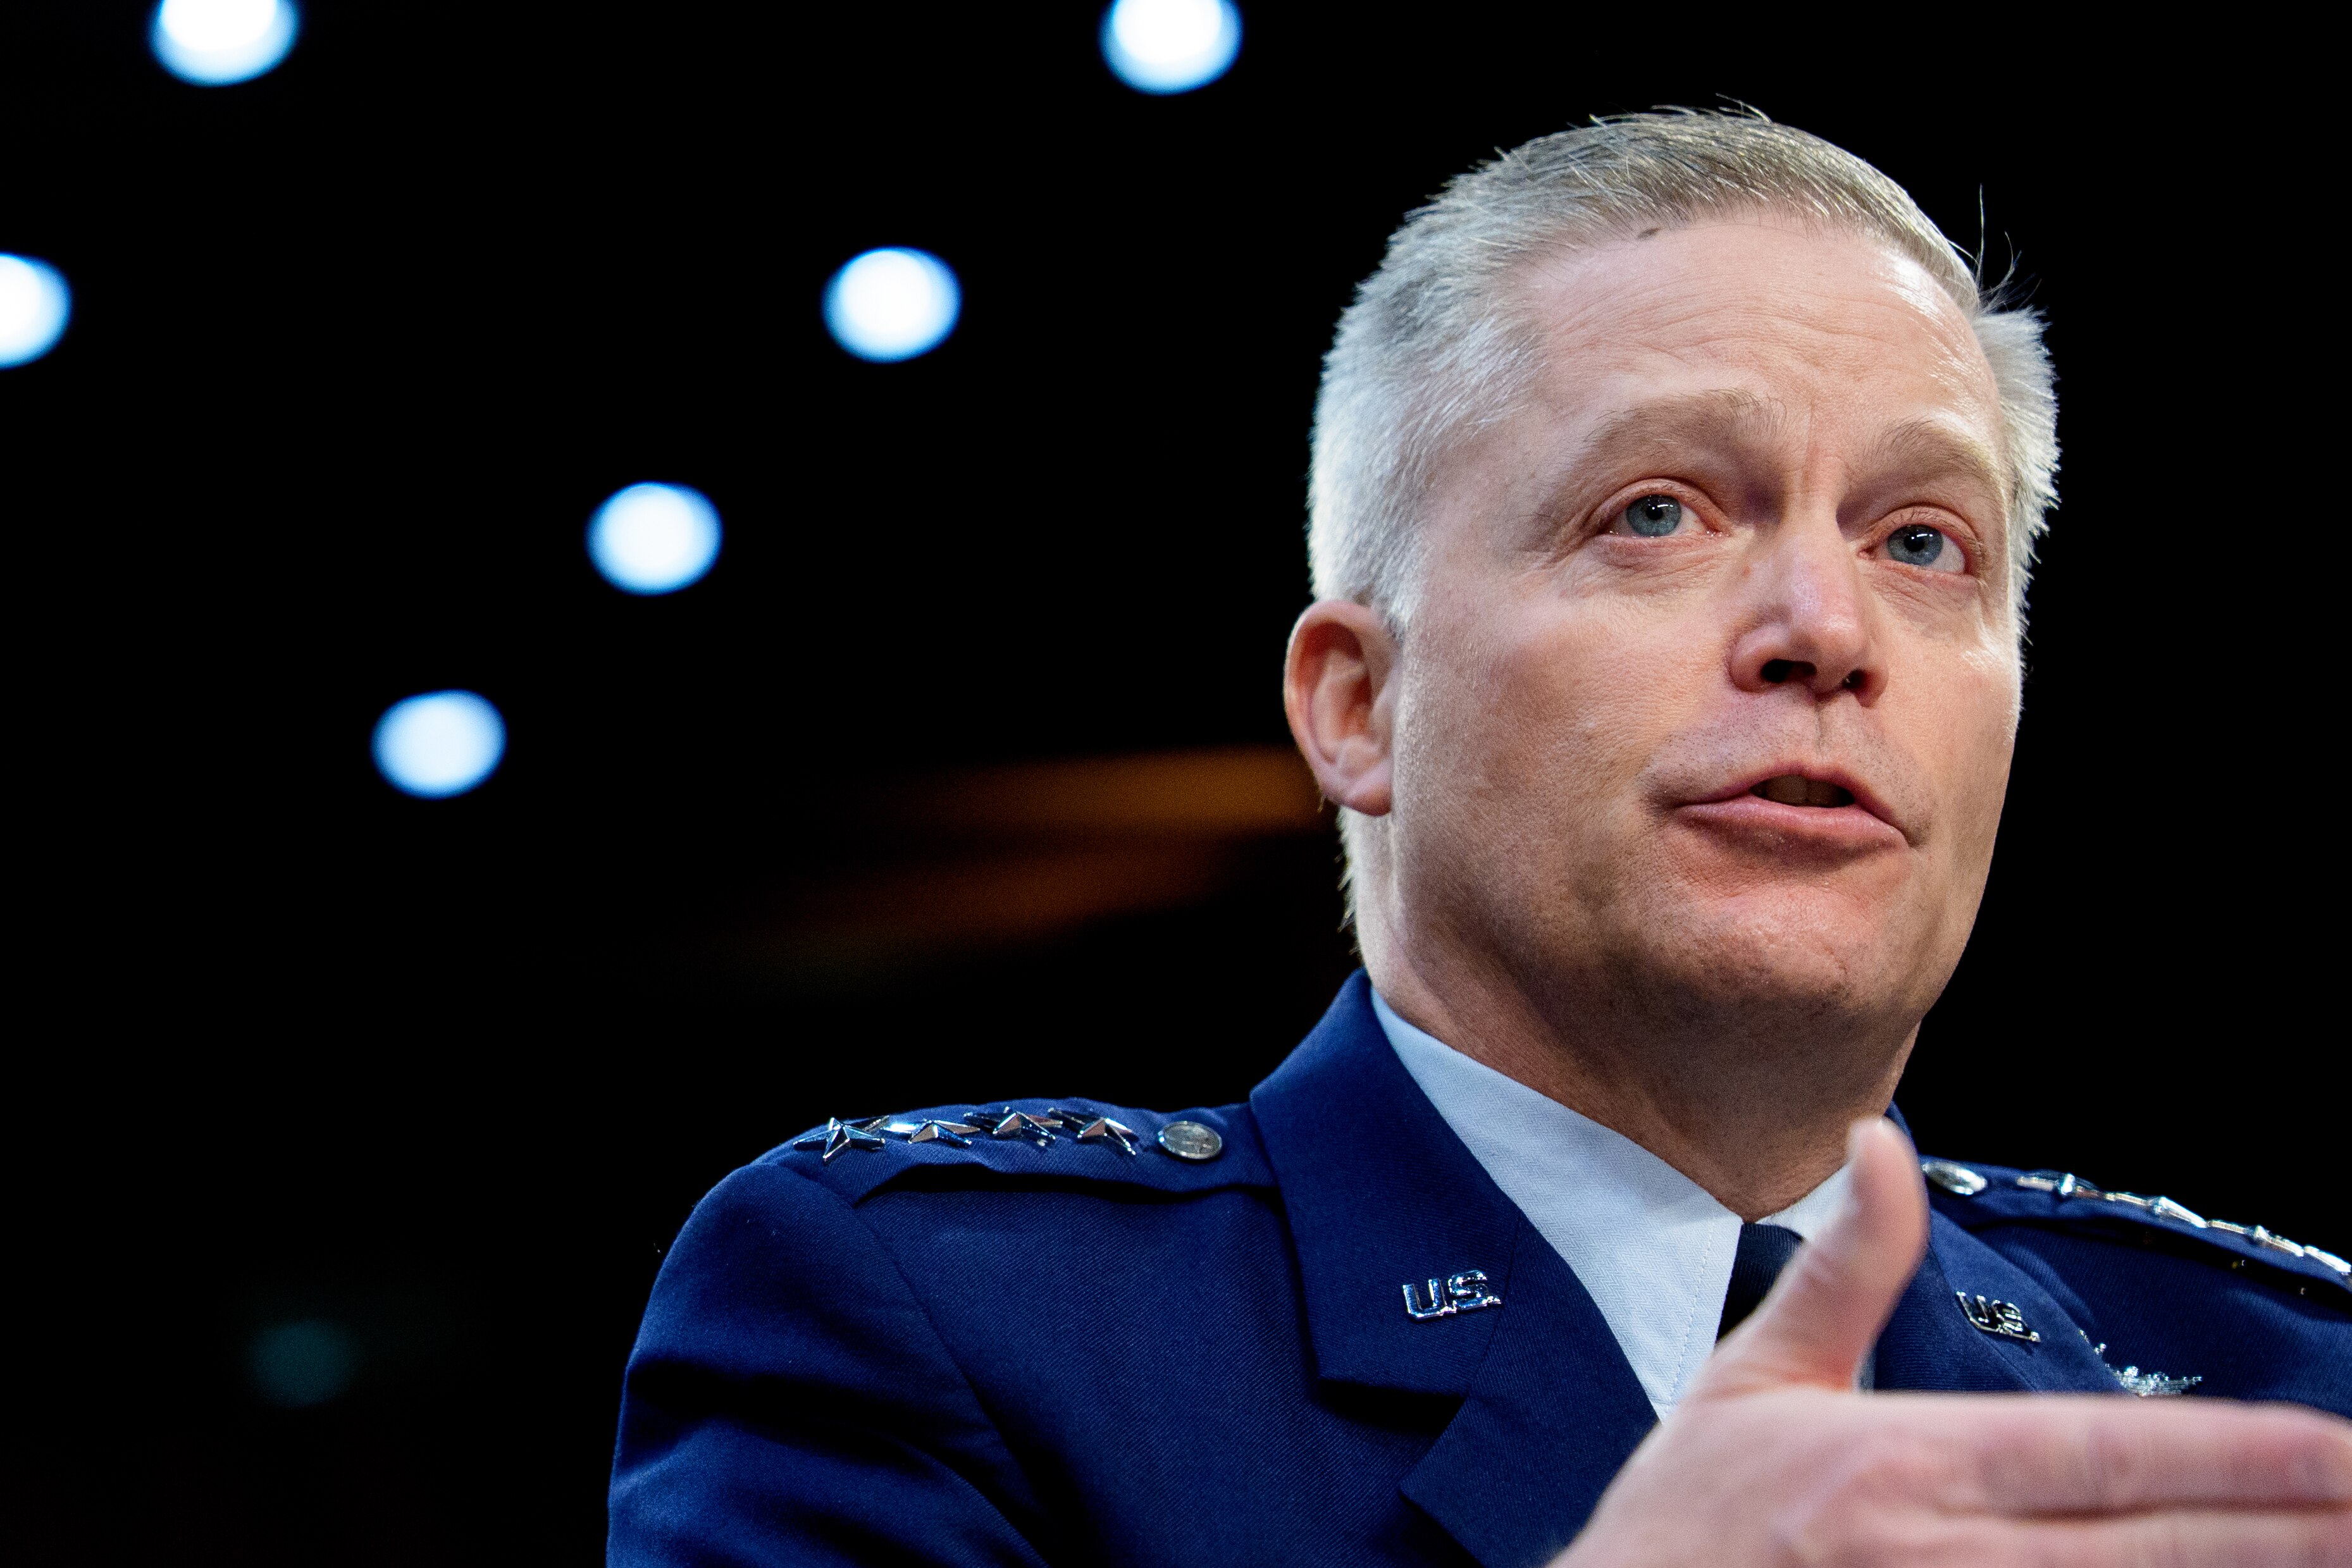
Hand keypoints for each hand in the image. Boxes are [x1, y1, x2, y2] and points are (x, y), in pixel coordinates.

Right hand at [1555, 1119, 2351, 1565]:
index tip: (2338, 1453)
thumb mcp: (1754, 1376)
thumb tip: (1882, 1142)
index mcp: (1895, 1464)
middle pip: (2150, 1543)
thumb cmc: (1683, 1523)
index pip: (2101, 1455)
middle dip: (2285, 1527)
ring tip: (2340, 1551)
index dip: (2234, 1459)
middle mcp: (1936, 1556)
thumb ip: (1844, 1266)